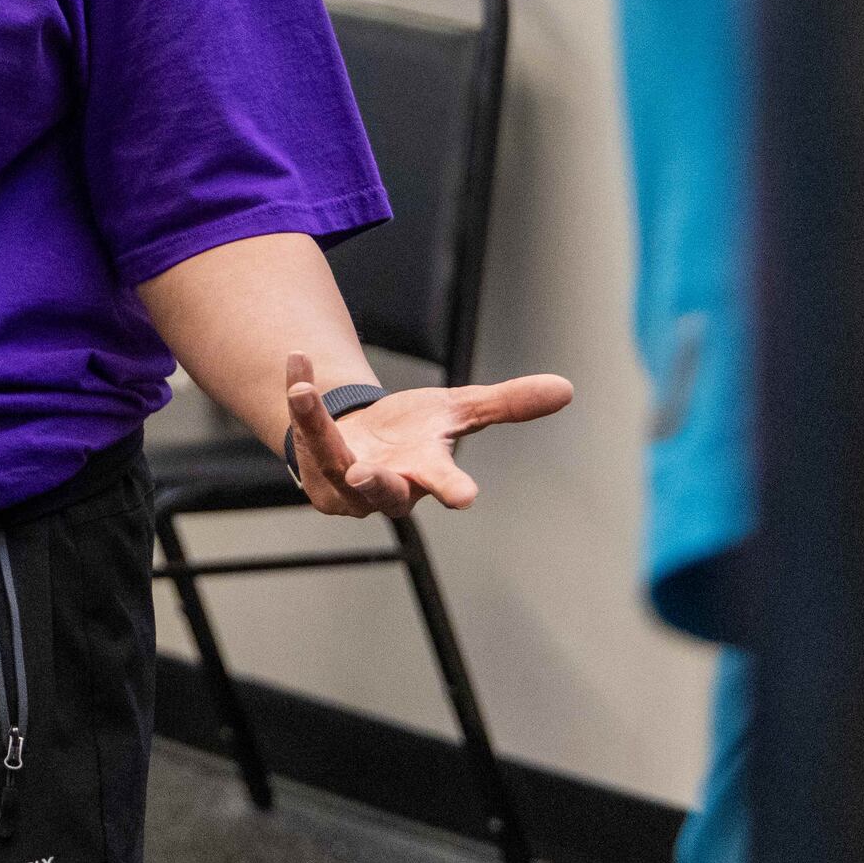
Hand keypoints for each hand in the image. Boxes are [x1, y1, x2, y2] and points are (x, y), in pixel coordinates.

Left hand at [282, 350, 572, 517]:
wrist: (364, 439)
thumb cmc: (416, 433)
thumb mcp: (458, 410)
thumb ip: (507, 404)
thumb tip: (567, 388)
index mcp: (426, 471)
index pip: (444, 483)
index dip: (452, 489)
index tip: (466, 498)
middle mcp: (387, 484)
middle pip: (385, 493)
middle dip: (378, 484)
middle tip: (366, 472)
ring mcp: (347, 482)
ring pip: (330, 459)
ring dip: (314, 425)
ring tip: (302, 392)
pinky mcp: (315, 470)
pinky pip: (301, 431)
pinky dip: (300, 393)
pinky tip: (296, 364)